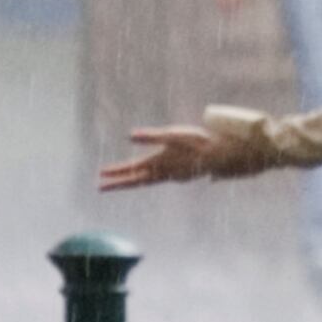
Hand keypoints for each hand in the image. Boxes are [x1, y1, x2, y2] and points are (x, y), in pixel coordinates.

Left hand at [98, 124, 242, 191]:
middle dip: (118, 183)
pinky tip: (147, 175)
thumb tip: (130, 135)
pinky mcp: (179, 175)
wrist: (222, 156)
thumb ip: (151, 136)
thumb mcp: (173, 134)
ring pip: (147, 181)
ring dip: (132, 181)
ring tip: (120, 180)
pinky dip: (147, 179)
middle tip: (100, 187)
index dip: (115, 173)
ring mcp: (172, 176)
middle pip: (135, 181)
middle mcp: (163, 173)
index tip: (100, 176)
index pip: (131, 170)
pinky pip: (158, 179)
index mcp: (158, 163)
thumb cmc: (198, 142)